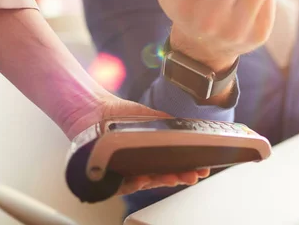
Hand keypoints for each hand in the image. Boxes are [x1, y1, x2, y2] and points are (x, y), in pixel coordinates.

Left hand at [65, 93, 208, 194]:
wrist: (97, 111)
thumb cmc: (121, 115)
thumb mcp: (150, 118)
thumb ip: (168, 125)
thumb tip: (188, 129)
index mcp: (153, 155)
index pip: (173, 166)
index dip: (187, 169)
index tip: (202, 169)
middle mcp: (142, 166)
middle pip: (164, 177)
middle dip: (181, 177)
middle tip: (192, 175)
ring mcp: (127, 173)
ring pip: (147, 183)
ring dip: (162, 181)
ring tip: (174, 177)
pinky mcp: (110, 179)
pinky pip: (123, 186)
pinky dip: (134, 184)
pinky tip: (143, 179)